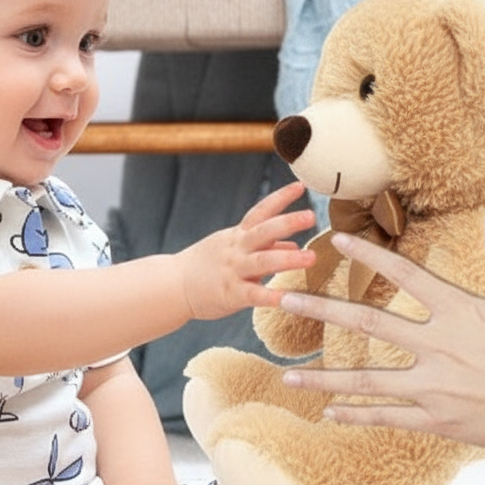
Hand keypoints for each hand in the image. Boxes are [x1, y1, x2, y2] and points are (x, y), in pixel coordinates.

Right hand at [180, 181, 315, 320]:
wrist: (173, 285)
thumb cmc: (207, 265)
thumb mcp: (233, 248)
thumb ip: (265, 246)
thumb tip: (293, 243)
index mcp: (238, 235)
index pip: (261, 211)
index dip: (280, 198)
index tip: (300, 186)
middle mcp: (237, 249)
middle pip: (263, 231)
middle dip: (287, 222)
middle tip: (311, 215)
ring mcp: (233, 270)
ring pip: (262, 261)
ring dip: (288, 259)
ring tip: (311, 257)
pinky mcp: (230, 294)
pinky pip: (253, 294)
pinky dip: (270, 296)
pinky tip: (287, 299)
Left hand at [279, 212, 484, 462]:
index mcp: (460, 312)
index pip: (404, 275)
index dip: (369, 254)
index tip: (337, 241)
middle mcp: (439, 347)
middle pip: (368, 323)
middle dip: (322, 307)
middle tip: (285, 297)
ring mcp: (435, 387)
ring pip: (365, 380)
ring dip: (322, 377)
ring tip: (287, 374)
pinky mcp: (439, 421)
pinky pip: (386, 418)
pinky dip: (355, 416)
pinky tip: (327, 413)